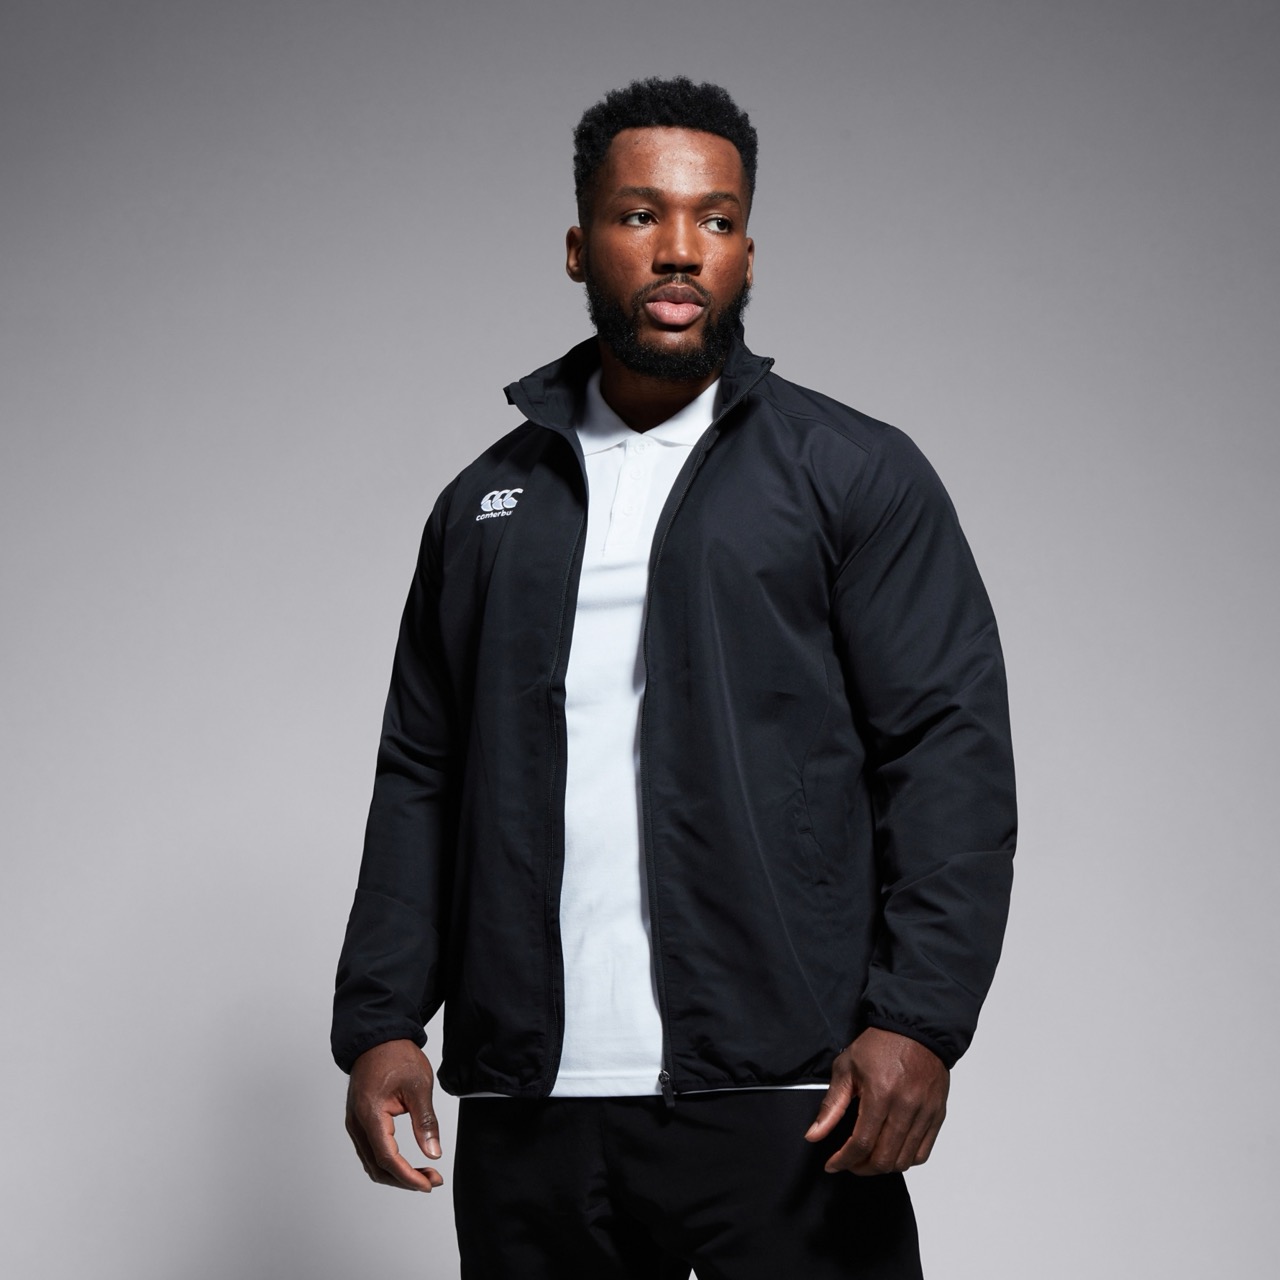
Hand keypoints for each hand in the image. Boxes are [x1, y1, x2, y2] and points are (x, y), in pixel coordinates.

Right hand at [345, 1039, 444, 1191]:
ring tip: (425, 1174)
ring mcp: (355, 1123)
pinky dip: (388, 1162)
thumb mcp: (419, 1086)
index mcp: (370, 1114)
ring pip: (372, 1163)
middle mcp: (357, 1123)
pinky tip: (408, 1163)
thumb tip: (433, 1153)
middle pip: (377, 1167)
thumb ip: (425, 1121)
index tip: (429, 1184)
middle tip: (433, 1180)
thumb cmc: (397, 1056)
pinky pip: (370, 1151)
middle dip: (405, 1179)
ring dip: (397, 1174)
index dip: (408, 1177)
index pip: (387, 1158)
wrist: (377, 1037)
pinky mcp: (359, 1121)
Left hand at [804, 1027, 948, 1174]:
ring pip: (904, 1161)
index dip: (843, 1160)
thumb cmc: (879, 1045)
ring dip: (882, 1167)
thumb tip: (814, 1135)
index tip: (832, 1164)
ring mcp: (924, 1113)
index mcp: (880, 1094)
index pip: (861, 1143)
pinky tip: (891, 1151)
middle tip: (849, 1162)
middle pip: (884, 1158)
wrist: (914, 1029)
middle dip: (861, 1168)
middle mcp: (906, 1107)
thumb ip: (831, 1106)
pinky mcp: (937, 1115)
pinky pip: (922, 1153)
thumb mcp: (846, 1068)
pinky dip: (905, 1160)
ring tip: (868, 1158)